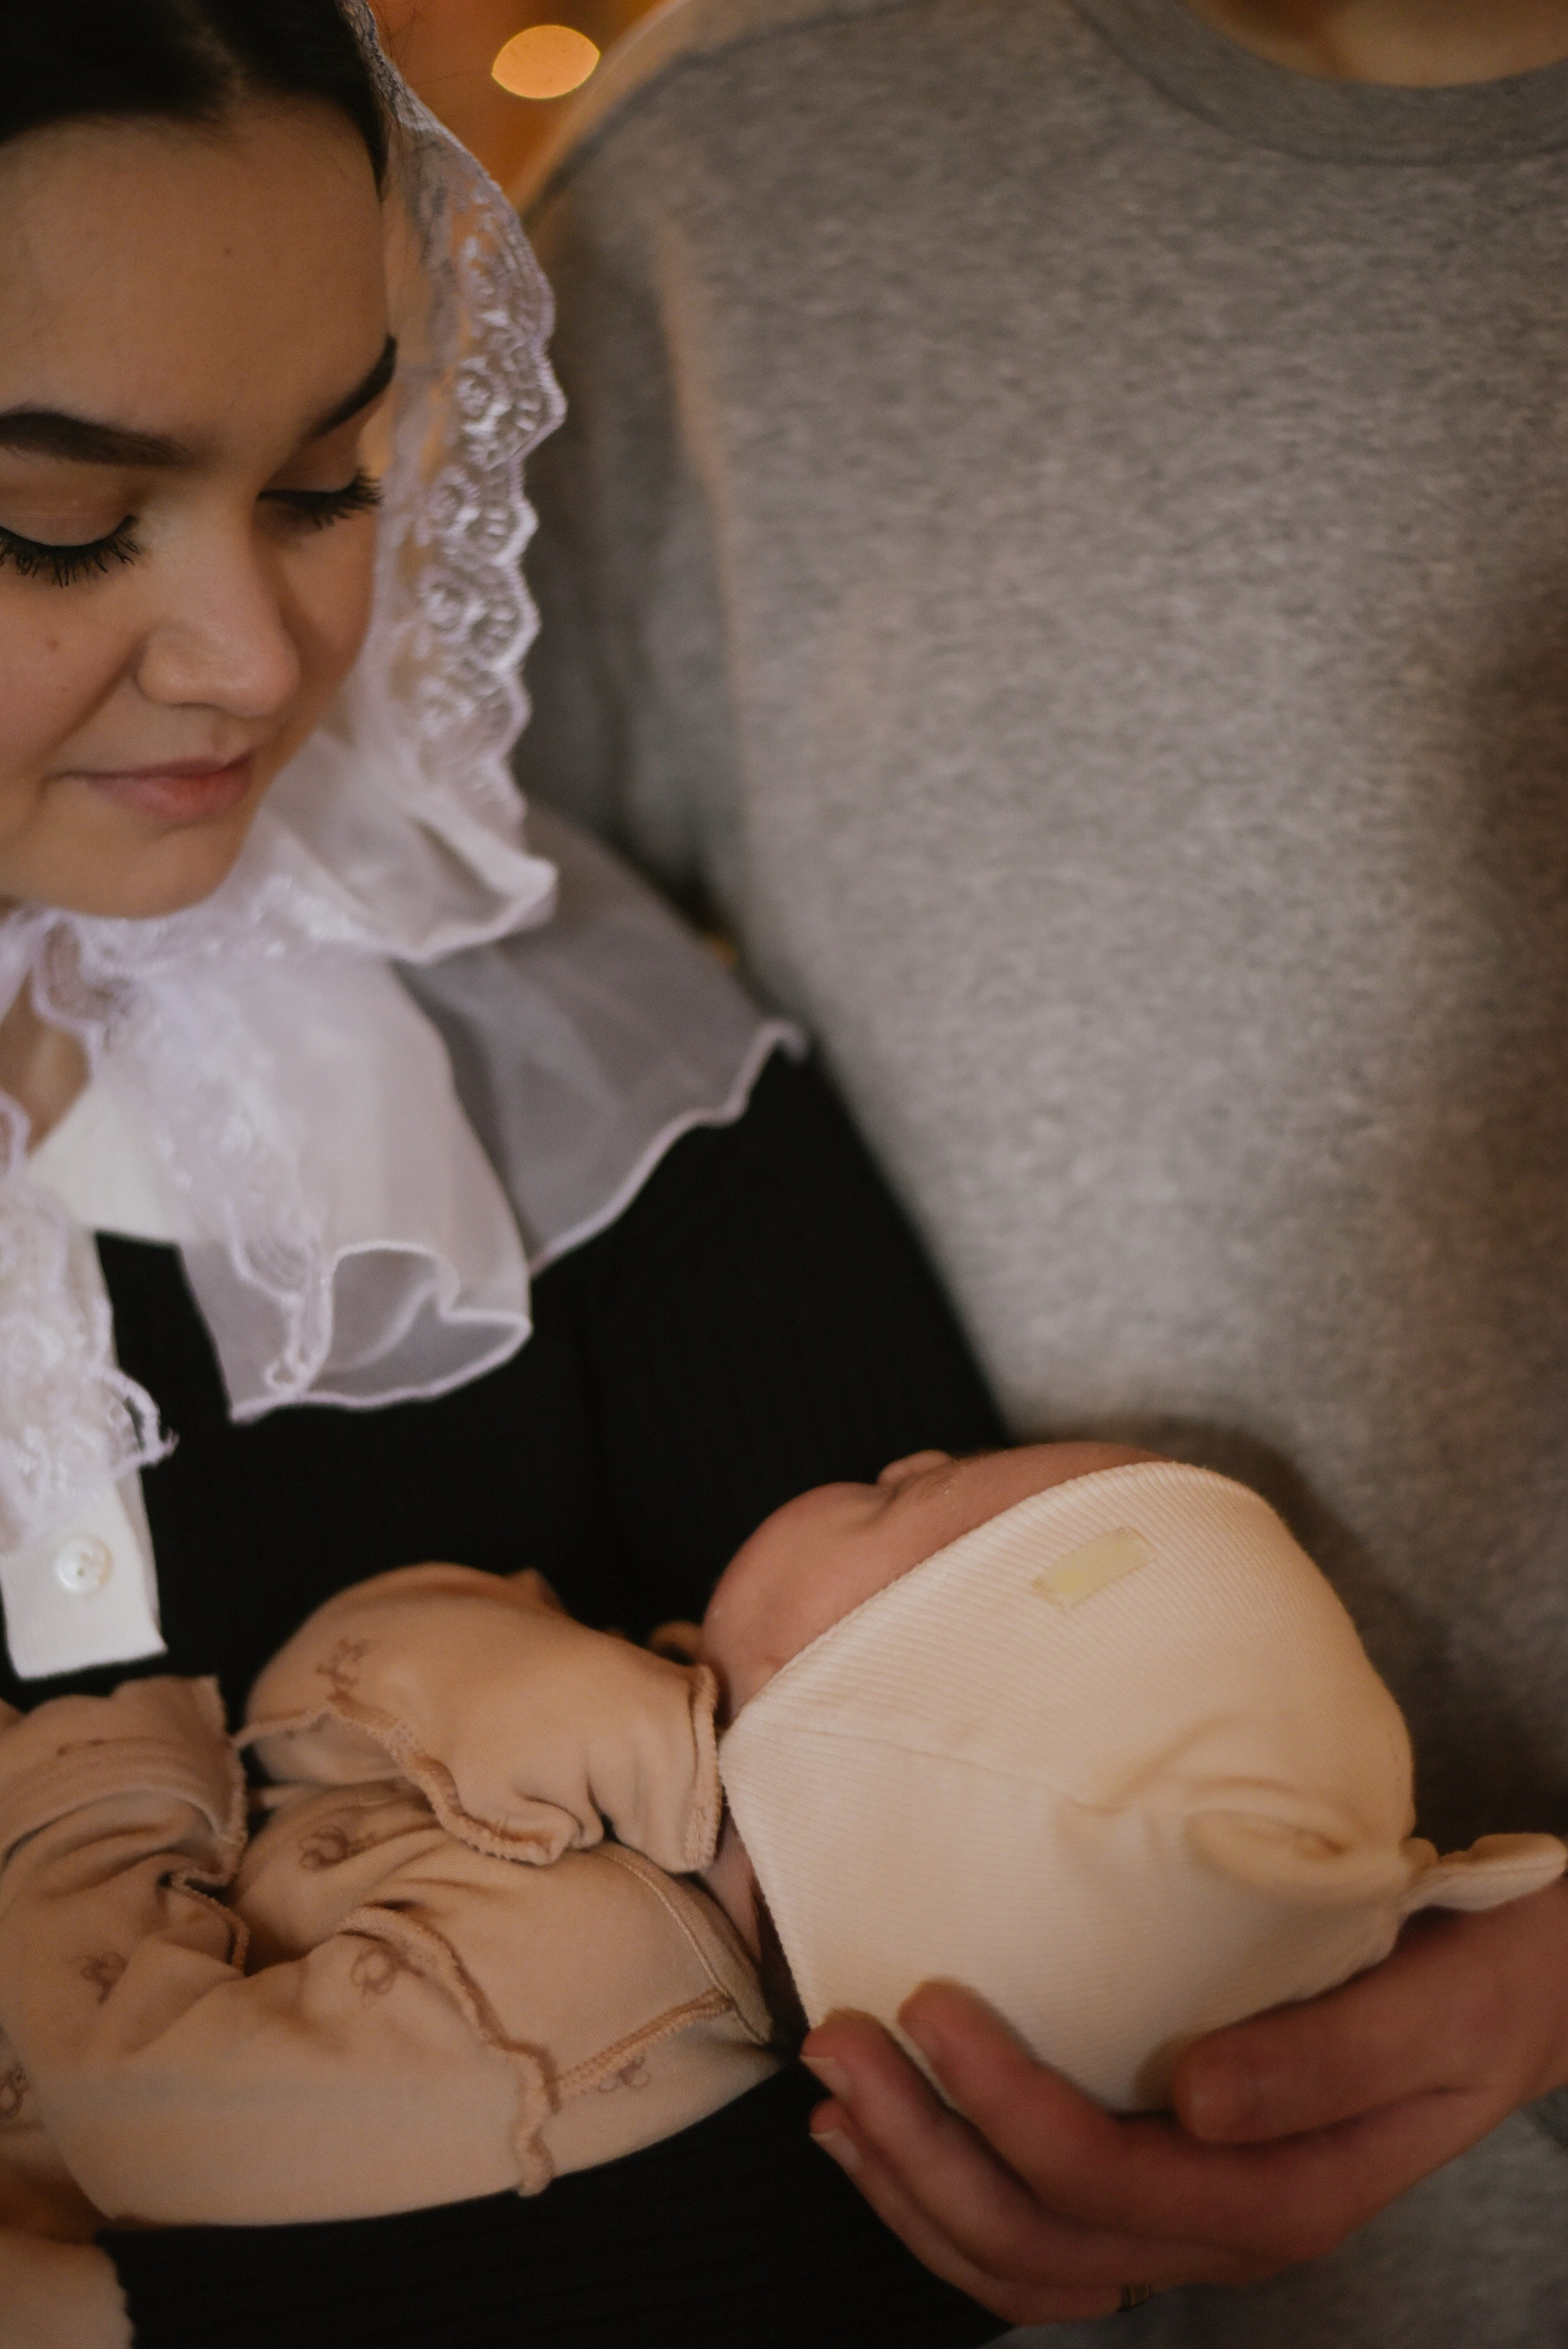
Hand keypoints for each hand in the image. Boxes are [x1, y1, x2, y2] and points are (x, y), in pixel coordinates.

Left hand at [800, 1881, 1567, 2325]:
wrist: (1511, 1989)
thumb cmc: (1476, 1977)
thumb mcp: (1436, 2007)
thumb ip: (1330, 2056)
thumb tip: (1201, 2099)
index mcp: (1285, 2194)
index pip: (1111, 2182)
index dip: (1006, 2109)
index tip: (930, 2005)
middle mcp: (1224, 2227)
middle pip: (1040, 2237)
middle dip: (920, 2150)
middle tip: (838, 2038)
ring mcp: (1185, 2217)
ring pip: (1019, 2258)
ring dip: (908, 2182)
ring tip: (829, 2094)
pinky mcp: (1159, 2179)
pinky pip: (1032, 2234)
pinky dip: (938, 2198)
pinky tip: (877, 2138)